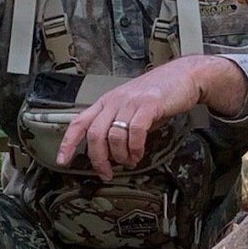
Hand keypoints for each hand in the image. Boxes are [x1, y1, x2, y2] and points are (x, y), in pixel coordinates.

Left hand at [58, 55, 247, 179]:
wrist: (185, 76)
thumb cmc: (159, 93)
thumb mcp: (131, 106)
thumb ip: (119, 124)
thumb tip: (111, 151)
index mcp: (106, 101)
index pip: (79, 122)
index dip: (68, 142)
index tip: (63, 161)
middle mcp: (114, 101)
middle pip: (95, 134)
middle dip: (99, 159)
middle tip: (106, 172)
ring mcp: (131, 102)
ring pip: (114, 136)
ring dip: (120, 155)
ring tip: (130, 161)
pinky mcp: (148, 105)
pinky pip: (135, 132)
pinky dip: (135, 148)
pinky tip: (139, 153)